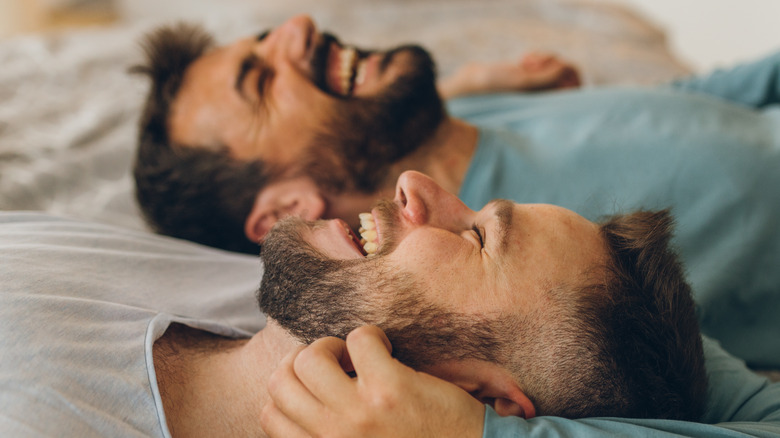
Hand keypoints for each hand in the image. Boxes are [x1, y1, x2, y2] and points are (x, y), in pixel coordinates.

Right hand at [261, 326, 485, 437]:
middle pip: (279, 379)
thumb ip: (331, 434)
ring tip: (357, 356)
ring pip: (308, 357)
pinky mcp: (391, 388)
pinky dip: (371, 336)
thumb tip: (307, 399)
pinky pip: (359, 338)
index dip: (289, 389)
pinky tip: (389, 351)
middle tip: (337, 364)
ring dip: (331, 345)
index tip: (317, 384)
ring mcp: (360, 414)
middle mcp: (333, 437)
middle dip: (304, 361)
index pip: (269, 414)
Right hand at [439, 52, 580, 97]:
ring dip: (546, 58)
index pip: (575, 88)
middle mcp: (546, 96)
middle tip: (536, 65)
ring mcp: (539, 86)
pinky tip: (524, 60)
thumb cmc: (496, 88)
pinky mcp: (531, 75)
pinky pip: (546, 61)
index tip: (551, 70)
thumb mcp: (522, 81)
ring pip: (558, 65)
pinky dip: (538, 56)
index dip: (568, 73)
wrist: (475, 82)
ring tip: (527, 62)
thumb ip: (546, 77)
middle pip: (570, 74)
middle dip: (556, 63)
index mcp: (547, 105)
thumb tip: (565, 68)